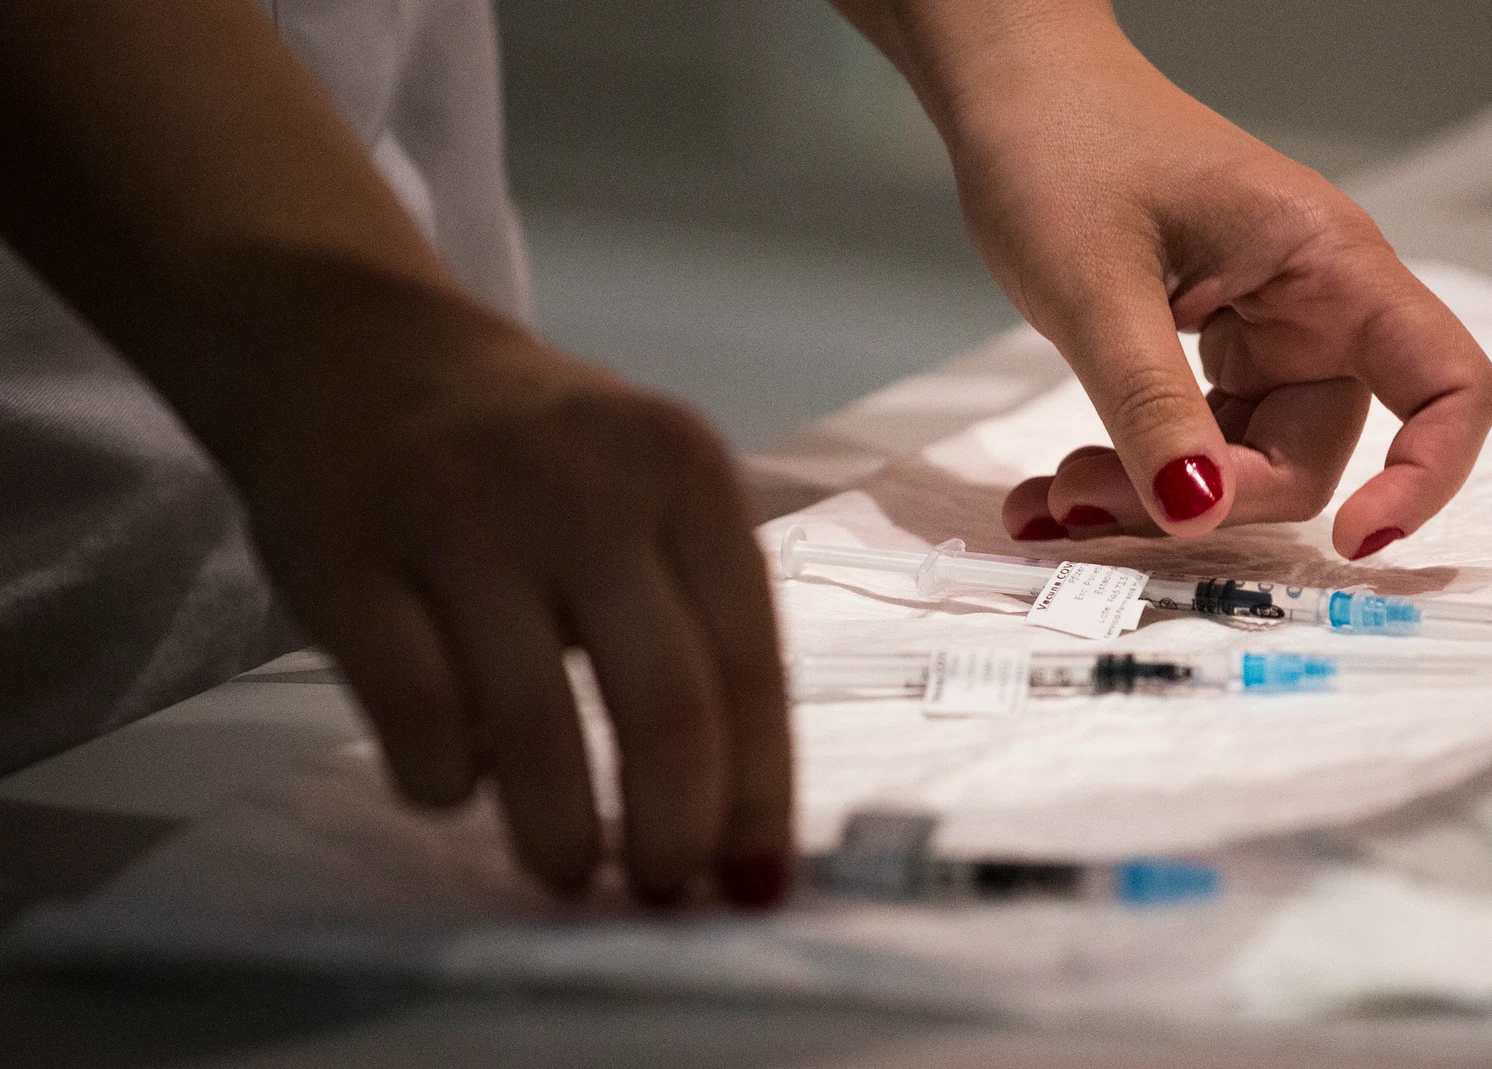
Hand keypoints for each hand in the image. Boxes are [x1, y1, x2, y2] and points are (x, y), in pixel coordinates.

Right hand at [224, 263, 790, 906]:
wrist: (362, 352)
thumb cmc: (537, 460)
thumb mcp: (647, 498)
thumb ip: (692, 624)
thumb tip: (735, 817)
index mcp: (686, 474)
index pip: (751, 661)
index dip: (758, 792)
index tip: (753, 883)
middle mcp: (586, 484)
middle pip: (666, 703)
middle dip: (674, 831)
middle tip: (663, 891)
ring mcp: (460, 512)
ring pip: (537, 726)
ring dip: (562, 834)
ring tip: (568, 867)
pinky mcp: (345, 553)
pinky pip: (416, 714)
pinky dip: (447, 781)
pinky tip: (458, 783)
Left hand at [940, 31, 1491, 557]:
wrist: (1015, 91)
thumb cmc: (1065, 142)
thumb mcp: (1096, 285)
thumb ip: (1150, 407)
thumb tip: (1197, 515)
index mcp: (1329, 265)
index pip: (1446, 384)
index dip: (1426, 475)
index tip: (1356, 540)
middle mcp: (1312, 304)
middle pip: (1309, 454)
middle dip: (1209, 499)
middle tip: (1087, 497)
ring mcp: (1262, 332)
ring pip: (1240, 463)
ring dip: (1152, 498)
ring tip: (1051, 496)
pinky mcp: (1210, 353)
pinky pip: (1189, 443)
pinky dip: (1129, 473)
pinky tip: (1053, 488)